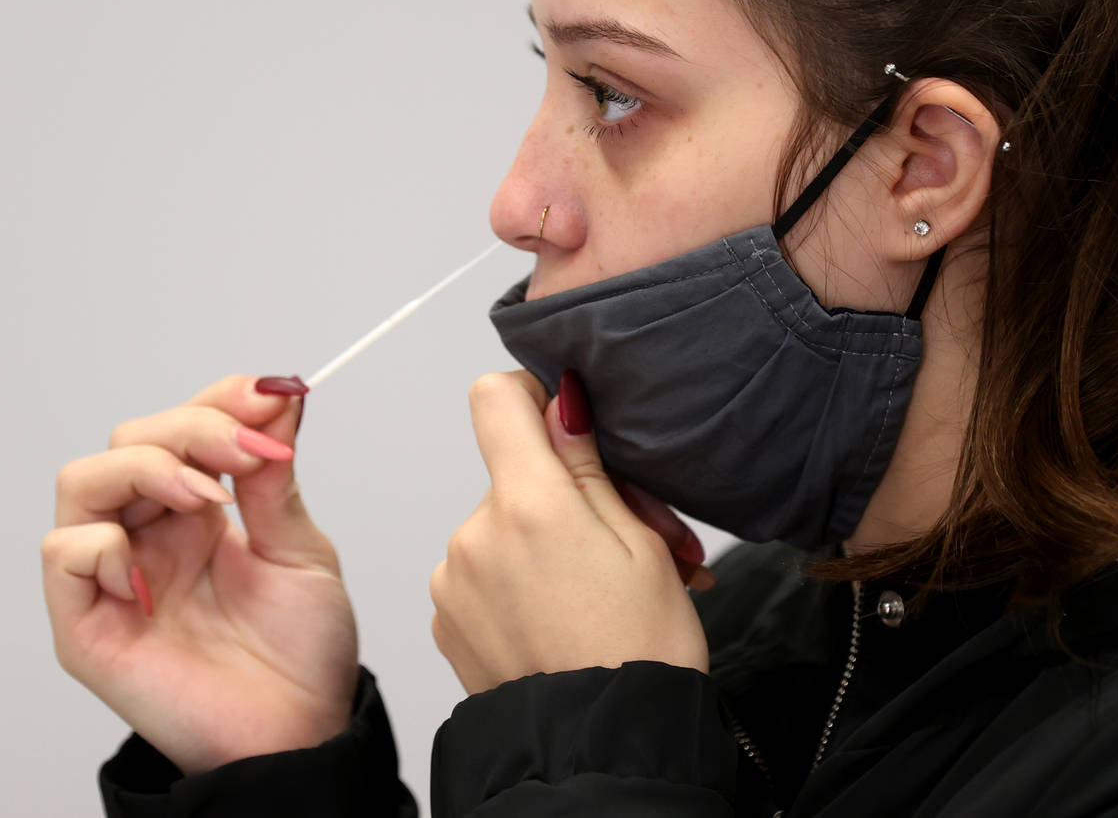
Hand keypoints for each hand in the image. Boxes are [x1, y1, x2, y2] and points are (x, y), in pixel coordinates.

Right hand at [42, 376, 357, 775]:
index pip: (183, 427)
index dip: (218, 401)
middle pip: (132, 441)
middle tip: (249, 452)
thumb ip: (275, 476)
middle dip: (192, 429)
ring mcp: (117, 576)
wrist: (302, 728)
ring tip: (210, 496)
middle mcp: (152, 534)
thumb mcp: (300, 548)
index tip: (271, 395)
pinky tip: (155, 568)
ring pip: (85, 483)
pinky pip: (64, 555)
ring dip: (147, 469)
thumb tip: (278, 393)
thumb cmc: (302, 649)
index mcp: (201, 511)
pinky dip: (103, 541)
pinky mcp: (88, 624)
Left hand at [430, 370, 711, 694]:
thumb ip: (586, 466)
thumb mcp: (638, 544)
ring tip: (601, 588)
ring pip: (502, 526)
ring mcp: (453, 580)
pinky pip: (483, 572)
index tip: (566, 424)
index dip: (532, 395)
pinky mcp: (447, 619)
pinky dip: (519, 581)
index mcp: (527, 504)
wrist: (600, 753)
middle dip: (568, 494)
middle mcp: (474, 534)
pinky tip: (564, 615)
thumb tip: (559, 403)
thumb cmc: (639, 652)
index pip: (495, 398)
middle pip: (514, 474)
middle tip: (630, 538)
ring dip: (545, 542)